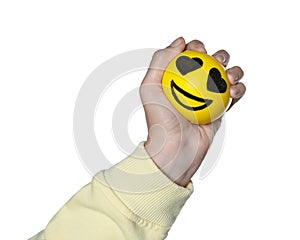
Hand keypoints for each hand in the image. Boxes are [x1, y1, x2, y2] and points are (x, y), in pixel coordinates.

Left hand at [140, 37, 245, 186]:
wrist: (175, 149)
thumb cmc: (160, 120)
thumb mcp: (149, 87)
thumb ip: (160, 60)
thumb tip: (180, 41)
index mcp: (177, 79)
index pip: (190, 55)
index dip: (196, 47)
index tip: (198, 52)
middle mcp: (194, 86)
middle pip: (212, 63)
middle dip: (219, 56)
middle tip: (216, 62)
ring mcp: (209, 98)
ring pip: (227, 76)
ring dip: (234, 71)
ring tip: (229, 78)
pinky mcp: (221, 110)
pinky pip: (235, 95)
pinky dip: (239, 89)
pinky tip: (233, 91)